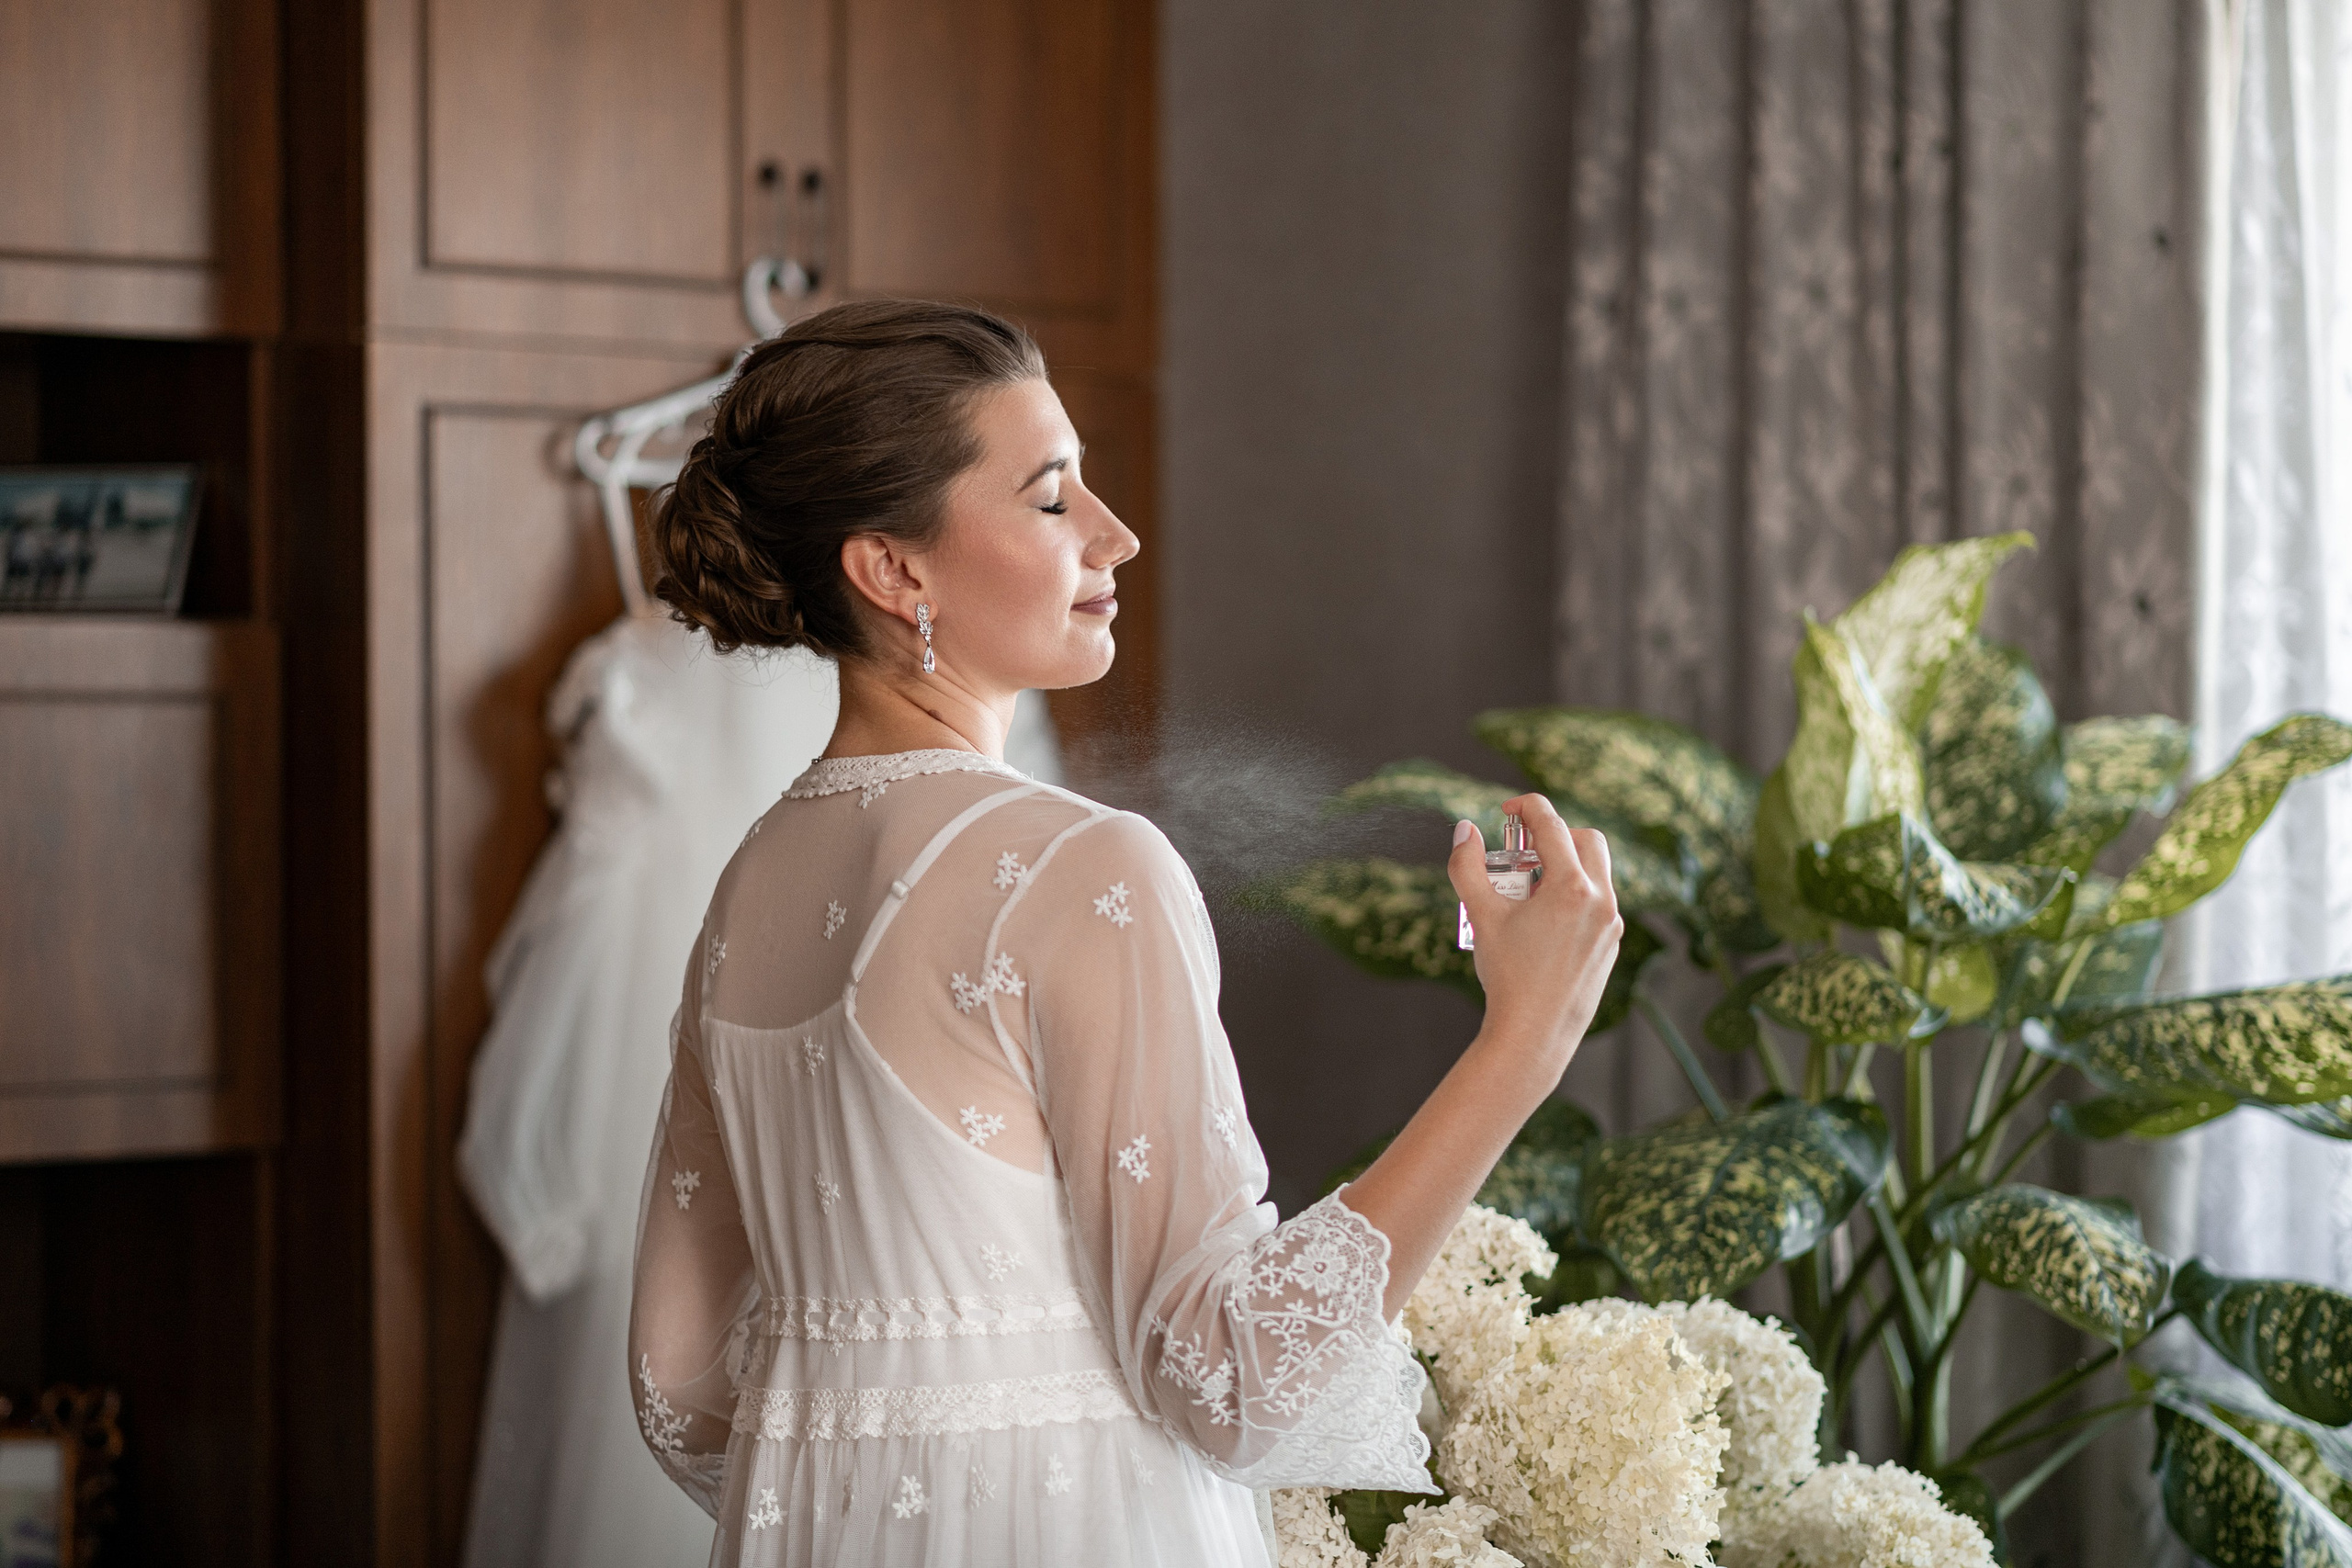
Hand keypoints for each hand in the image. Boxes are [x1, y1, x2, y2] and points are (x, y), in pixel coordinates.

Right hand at [1448, 795, 1623, 1069]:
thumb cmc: (1507, 975)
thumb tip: (1464, 830)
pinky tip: (1543, 921)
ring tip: (1528, 891)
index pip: (1552, 823)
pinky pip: (1598, 902)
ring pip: (1596, 872)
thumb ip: (1467, 867)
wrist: (1534, 1034)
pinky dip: (1574, 895)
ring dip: (1565, 866)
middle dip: (1554, 835)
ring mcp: (1611, 923)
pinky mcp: (1611, 943)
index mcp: (1570, 887)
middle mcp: (1599, 899)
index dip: (1526, 807)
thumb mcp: (1481, 916)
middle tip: (1520, 853)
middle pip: (1586, 839)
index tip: (1506, 810)